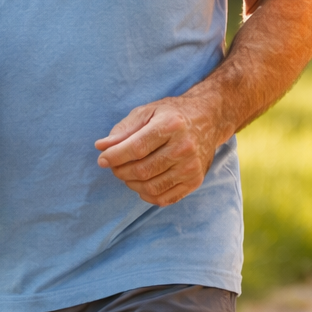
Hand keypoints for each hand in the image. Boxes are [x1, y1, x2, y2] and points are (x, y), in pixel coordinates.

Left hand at [95, 96, 226, 206]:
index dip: (114, 156)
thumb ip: (123, 130)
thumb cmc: (172, 115)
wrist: (209, 120)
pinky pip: (164, 198)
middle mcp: (184, 147)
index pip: (136, 148)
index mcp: (171, 125)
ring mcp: (191, 166)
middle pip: (142, 170)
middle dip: (120, 171)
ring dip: (131, 184)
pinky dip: (147, 195)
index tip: (102, 159)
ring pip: (151, 187)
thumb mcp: (147, 112)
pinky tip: (142, 183)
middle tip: (114, 166)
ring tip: (127, 173)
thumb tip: (101, 147)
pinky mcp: (195, 181)